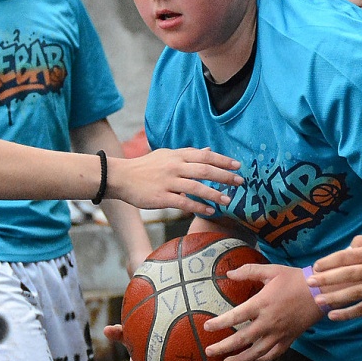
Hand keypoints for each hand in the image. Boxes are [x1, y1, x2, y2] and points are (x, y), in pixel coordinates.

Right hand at [111, 149, 241, 215]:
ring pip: (196, 187)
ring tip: (228, 200)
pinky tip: (210, 211)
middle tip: (240, 182)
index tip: (237, 166)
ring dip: (214, 194)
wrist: (121, 177)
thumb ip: (188, 154)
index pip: (204, 156)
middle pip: (205, 170)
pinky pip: (184, 202)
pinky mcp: (162, 197)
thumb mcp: (167, 155)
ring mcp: (168, 182)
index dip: (222, 160)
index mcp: (177, 155)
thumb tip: (208, 150)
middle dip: (224, 176)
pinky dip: (199, 207)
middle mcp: (175, 166)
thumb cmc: (145, 167)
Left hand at [203, 263, 321, 360]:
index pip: (235, 317)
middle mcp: (268, 322)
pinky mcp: (289, 339)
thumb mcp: (271, 271)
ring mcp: (279, 333)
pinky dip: (263, 359)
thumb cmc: (295, 280)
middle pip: (241, 340)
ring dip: (240, 359)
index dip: (219, 323)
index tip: (207, 327)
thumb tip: (229, 273)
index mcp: (261, 304)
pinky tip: (255, 359)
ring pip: (256, 352)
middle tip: (209, 352)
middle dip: (223, 348)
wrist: (320, 292)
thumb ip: (249, 271)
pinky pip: (274, 354)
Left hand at [311, 234, 361, 317]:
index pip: (346, 257)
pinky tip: (332, 316)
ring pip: (353, 294)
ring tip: (318, 300)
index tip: (316, 267)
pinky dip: (347, 314)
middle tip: (310, 283)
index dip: (329, 262)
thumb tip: (346, 248)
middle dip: (326, 279)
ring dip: (333, 298)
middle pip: (347, 275)